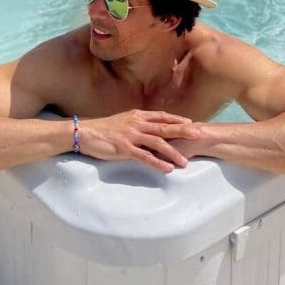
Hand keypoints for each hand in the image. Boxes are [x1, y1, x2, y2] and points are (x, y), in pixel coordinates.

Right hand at [78, 110, 201, 172]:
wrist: (86, 132)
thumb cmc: (104, 128)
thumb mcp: (123, 121)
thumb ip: (137, 123)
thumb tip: (149, 127)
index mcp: (137, 116)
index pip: (161, 116)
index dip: (177, 119)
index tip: (191, 122)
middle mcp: (137, 124)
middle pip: (164, 127)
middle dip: (183, 131)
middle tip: (199, 134)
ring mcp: (132, 136)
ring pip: (157, 143)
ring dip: (173, 152)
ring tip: (185, 161)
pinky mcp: (125, 149)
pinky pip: (144, 157)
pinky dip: (157, 163)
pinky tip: (167, 169)